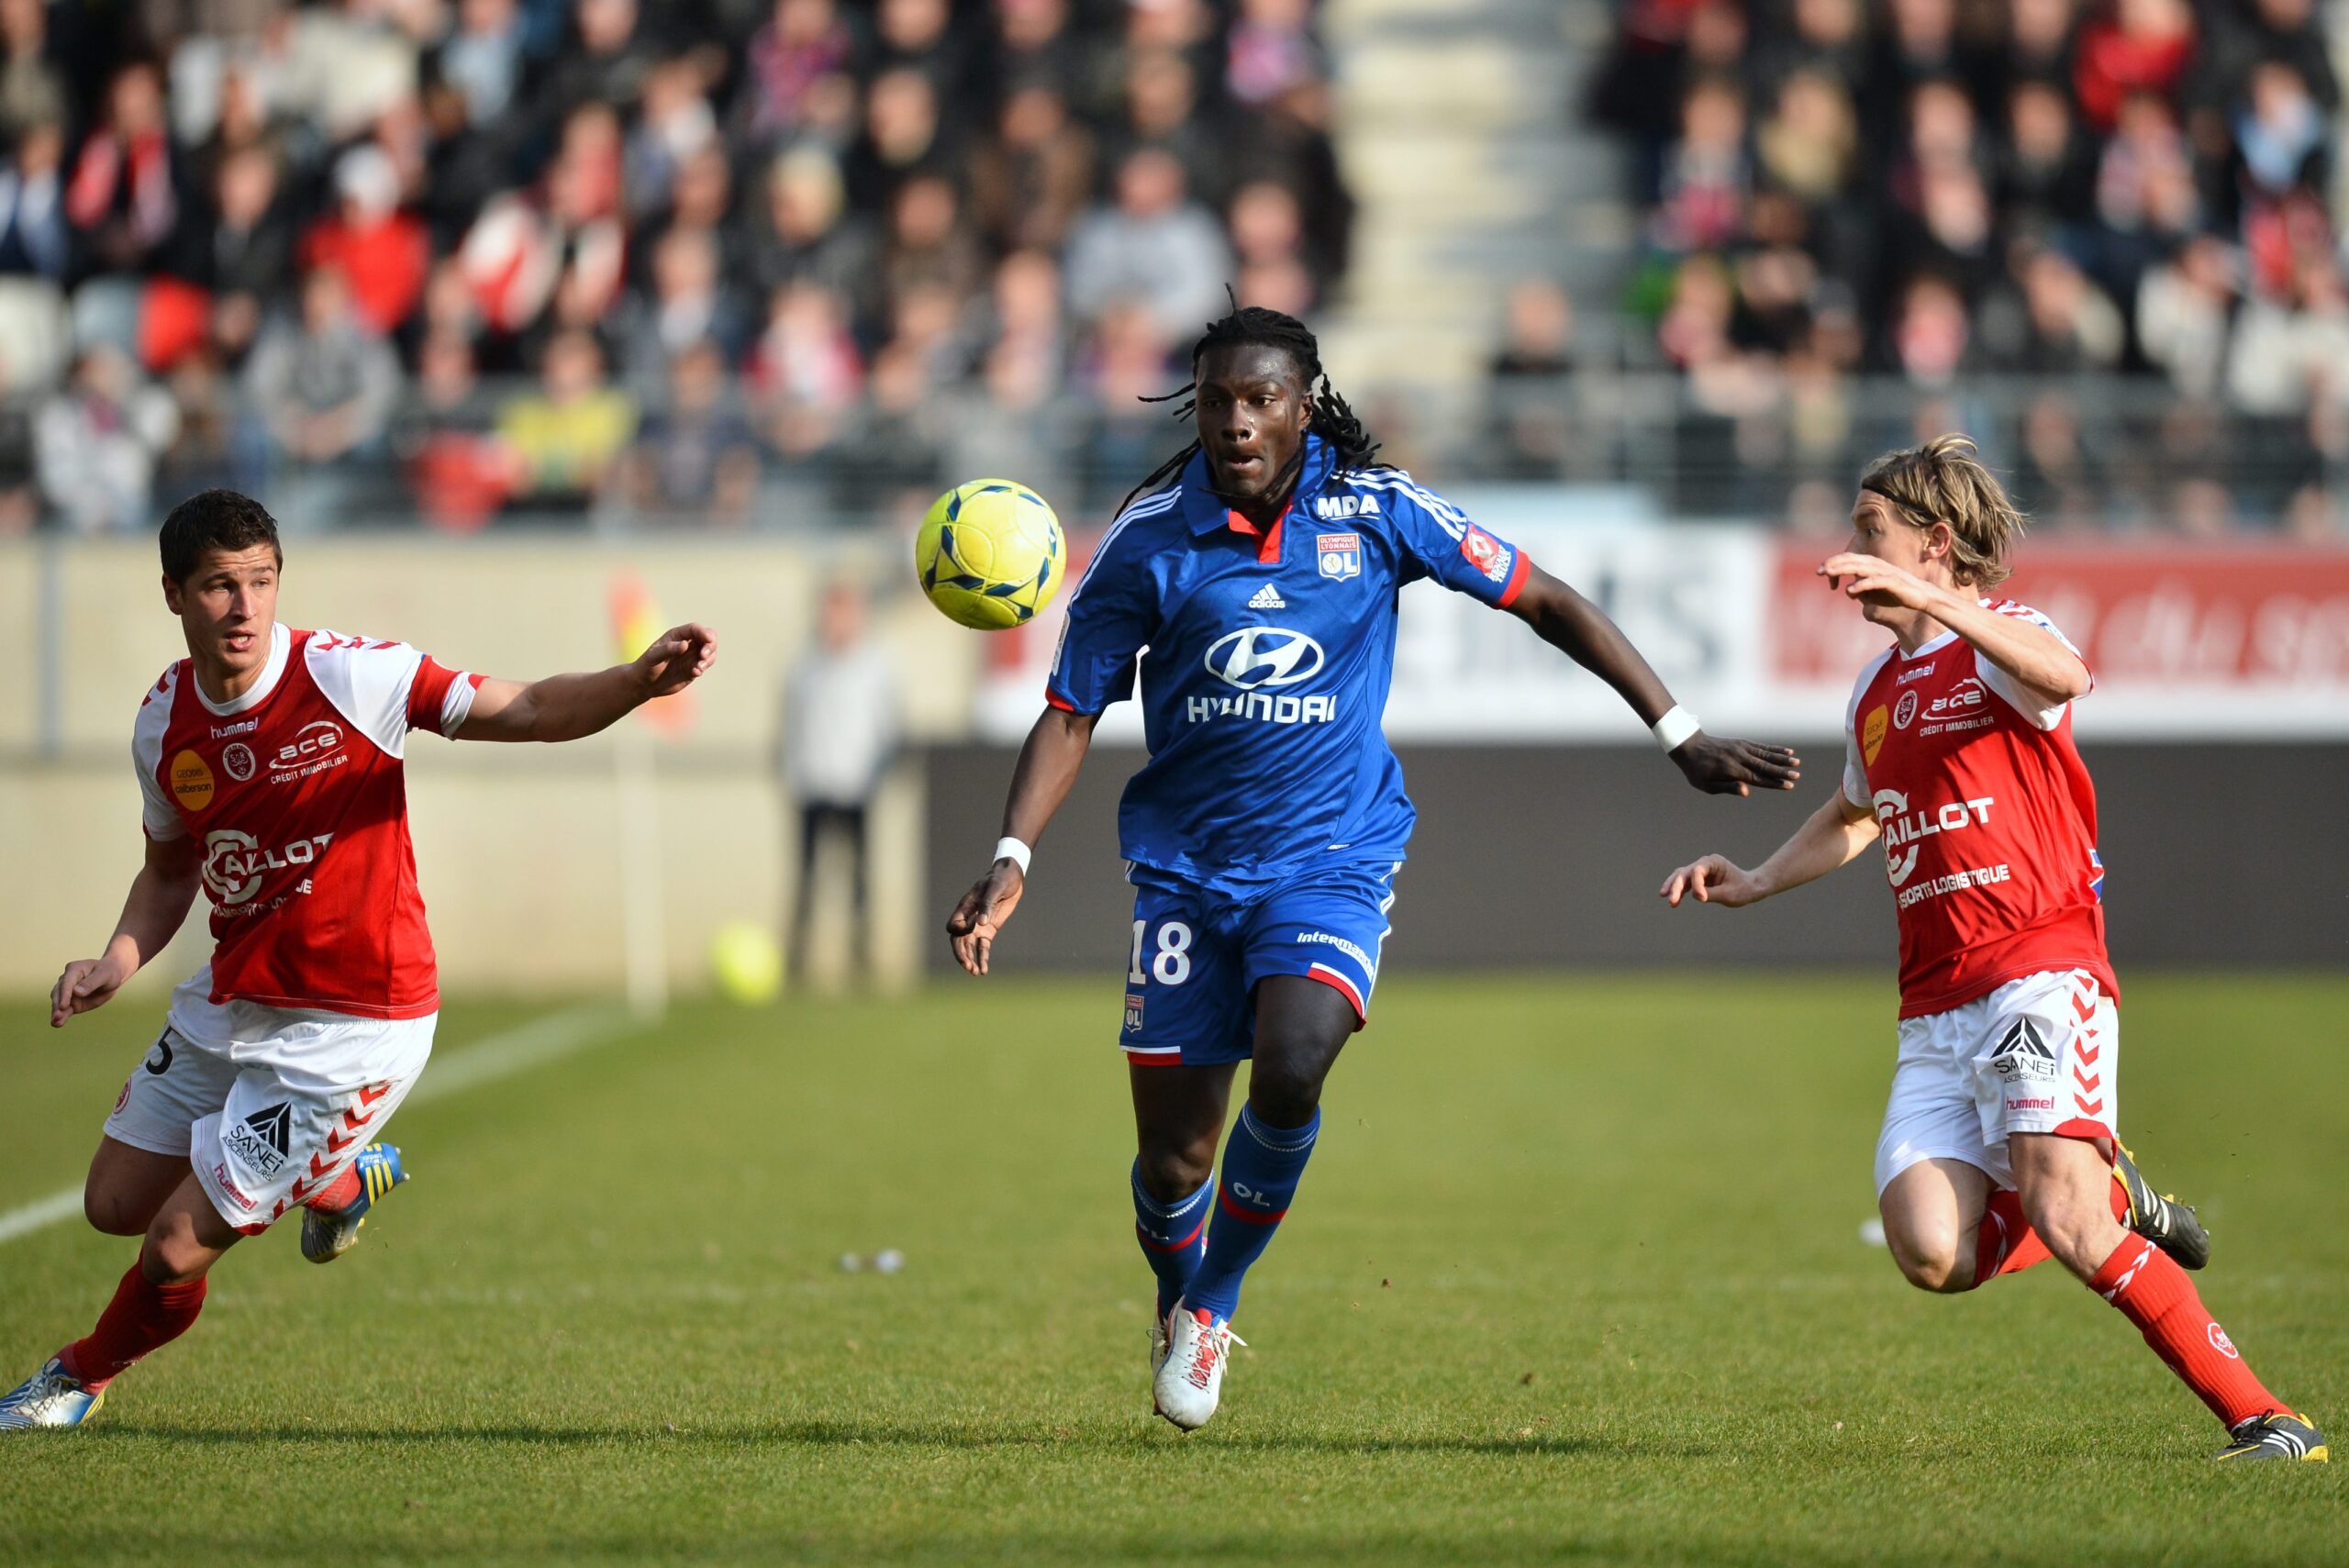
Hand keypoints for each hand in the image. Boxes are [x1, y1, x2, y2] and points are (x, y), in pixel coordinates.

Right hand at [51, 952, 130, 1027]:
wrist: (112, 977)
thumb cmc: (108, 972)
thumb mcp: (104, 975)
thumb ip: (91, 983)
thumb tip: (76, 992)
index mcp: (74, 969)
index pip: (67, 983)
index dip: (64, 994)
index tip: (63, 1006)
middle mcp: (66, 980)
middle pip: (59, 993)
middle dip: (58, 1005)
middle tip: (57, 1017)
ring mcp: (67, 992)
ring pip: (59, 1003)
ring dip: (57, 1013)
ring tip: (56, 1022)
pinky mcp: (70, 1002)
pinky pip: (64, 1010)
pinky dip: (61, 1017)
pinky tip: (57, 1024)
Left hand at [634, 623, 717, 697]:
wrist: (645, 684)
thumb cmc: (646, 666)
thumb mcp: (653, 656)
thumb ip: (669, 649)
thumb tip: (685, 644)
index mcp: (677, 635)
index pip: (695, 629)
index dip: (704, 633)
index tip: (708, 640)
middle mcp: (687, 644)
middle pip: (708, 638)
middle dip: (710, 646)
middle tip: (703, 656)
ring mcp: (691, 657)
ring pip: (710, 653)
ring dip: (708, 659)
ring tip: (698, 668)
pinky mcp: (693, 669)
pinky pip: (704, 666)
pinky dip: (702, 668)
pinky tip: (695, 673)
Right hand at [946, 860, 1025, 975]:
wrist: (1011, 878)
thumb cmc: (1001, 879)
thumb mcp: (995, 888)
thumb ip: (987, 904)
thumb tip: (981, 923)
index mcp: (965, 907)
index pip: (954, 926)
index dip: (960, 931)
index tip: (975, 927)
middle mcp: (968, 919)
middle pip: (957, 940)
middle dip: (961, 954)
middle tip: (968, 966)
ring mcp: (977, 926)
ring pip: (968, 946)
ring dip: (970, 959)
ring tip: (975, 972)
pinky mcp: (988, 931)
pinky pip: (982, 947)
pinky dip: (982, 958)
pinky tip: (984, 970)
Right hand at [1660, 855, 1763, 907]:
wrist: (1749, 888)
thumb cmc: (1742, 889)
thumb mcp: (1729, 894)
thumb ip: (1710, 894)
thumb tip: (1695, 895)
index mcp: (1714, 862)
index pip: (1697, 871)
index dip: (1696, 885)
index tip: (1702, 899)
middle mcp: (1704, 864)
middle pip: (1685, 873)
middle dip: (1677, 886)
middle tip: (1671, 900)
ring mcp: (1700, 871)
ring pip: (1681, 877)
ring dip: (1673, 888)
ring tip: (1665, 897)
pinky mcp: (1698, 880)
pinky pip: (1685, 884)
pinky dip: (1678, 891)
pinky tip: (1673, 901)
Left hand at [1670, 733, 1800, 796]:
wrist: (1690, 746)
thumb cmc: (1697, 770)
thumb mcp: (1707, 785)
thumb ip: (1728, 787)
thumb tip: (1746, 792)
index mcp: (1731, 770)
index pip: (1757, 778)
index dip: (1773, 782)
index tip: (1788, 786)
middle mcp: (1739, 757)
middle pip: (1764, 765)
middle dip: (1782, 771)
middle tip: (1797, 776)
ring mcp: (1741, 748)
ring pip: (1765, 754)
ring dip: (1782, 758)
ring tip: (1797, 762)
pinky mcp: (1742, 743)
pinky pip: (1761, 746)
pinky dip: (1774, 748)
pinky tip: (1787, 751)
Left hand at [1818, 553, 1941, 612]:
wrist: (1921, 598)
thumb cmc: (1897, 596)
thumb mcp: (1875, 593)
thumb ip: (1861, 590)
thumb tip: (1848, 591)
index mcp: (1872, 565)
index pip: (1849, 559)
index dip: (1834, 563)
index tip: (1820, 573)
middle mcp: (1877, 565)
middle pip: (1852, 560)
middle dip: (1834, 564)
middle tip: (1819, 571)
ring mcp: (1885, 572)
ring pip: (1861, 567)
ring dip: (1843, 569)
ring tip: (1828, 573)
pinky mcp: (1894, 582)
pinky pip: (1875, 581)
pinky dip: (1862, 584)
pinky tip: (1850, 590)